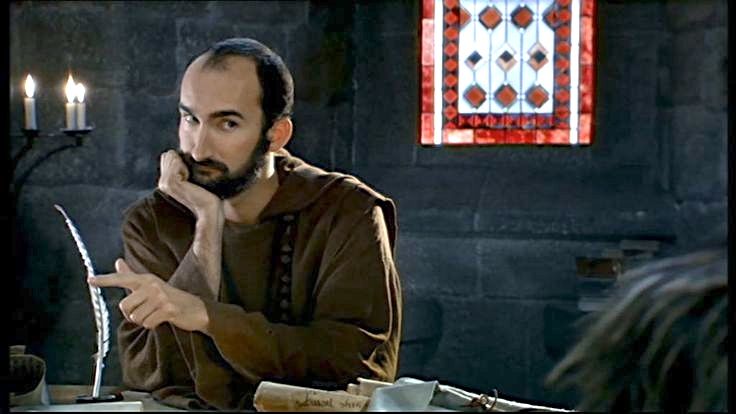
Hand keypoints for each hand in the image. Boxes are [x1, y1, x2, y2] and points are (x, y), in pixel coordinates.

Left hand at [89, 258, 208, 331]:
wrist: (197, 309)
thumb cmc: (171, 298)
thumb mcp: (151, 285)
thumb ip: (132, 275)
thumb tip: (118, 262)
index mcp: (146, 279)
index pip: (123, 278)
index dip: (105, 280)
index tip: (89, 280)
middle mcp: (152, 285)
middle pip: (125, 306)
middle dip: (132, 314)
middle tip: (147, 311)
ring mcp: (160, 297)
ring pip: (135, 317)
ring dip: (144, 321)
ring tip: (156, 315)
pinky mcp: (167, 309)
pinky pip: (147, 323)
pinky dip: (153, 325)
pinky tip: (163, 319)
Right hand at [157, 149, 220, 217]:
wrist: (208, 209)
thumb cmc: (206, 194)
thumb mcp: (194, 179)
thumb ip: (184, 168)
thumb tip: (181, 154)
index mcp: (166, 182)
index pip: (167, 157)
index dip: (181, 160)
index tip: (191, 174)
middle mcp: (162, 183)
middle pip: (168, 155)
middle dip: (182, 160)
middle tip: (191, 177)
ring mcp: (164, 183)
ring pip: (171, 157)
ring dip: (184, 163)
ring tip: (190, 179)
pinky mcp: (170, 183)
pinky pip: (175, 161)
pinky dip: (184, 166)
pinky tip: (189, 179)